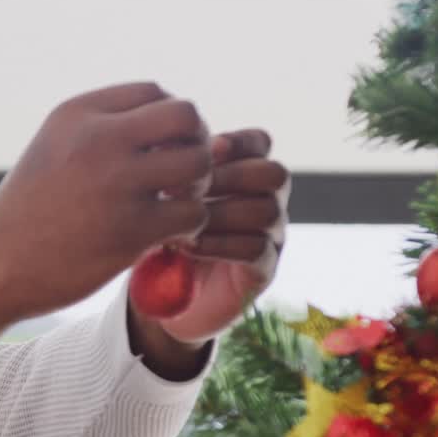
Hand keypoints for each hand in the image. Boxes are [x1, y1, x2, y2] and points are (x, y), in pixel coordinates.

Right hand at [0, 82, 213, 353]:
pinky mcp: (130, 230)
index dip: (170, 121)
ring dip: (198, 187)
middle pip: (185, 116)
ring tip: (176, 207)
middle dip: (196, 143)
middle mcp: (97, 140)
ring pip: (198, 163)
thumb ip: (102, 129)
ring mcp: (115, 184)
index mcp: (78, 115)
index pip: (154, 92)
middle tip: (183, 177)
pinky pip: (192, 213)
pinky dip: (191, 226)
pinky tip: (169, 237)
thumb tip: (168, 122)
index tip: (161, 151)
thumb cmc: (30, 212)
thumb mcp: (54, 149)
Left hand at [154, 129, 289, 342]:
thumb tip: (166, 142)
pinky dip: (221, 244)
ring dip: (222, 213)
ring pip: (267, 210)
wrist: (163, 294)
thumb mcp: (164, 200)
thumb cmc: (163, 235)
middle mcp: (268, 202)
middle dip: (232, 176)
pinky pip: (257, 249)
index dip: (238, 142)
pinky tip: (189, 247)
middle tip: (189, 189)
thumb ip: (175, 174)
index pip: (260, 144)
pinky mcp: (263, 271)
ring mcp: (271, 238)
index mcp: (246, 177)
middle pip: (274, 174)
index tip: (206, 148)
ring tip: (184, 222)